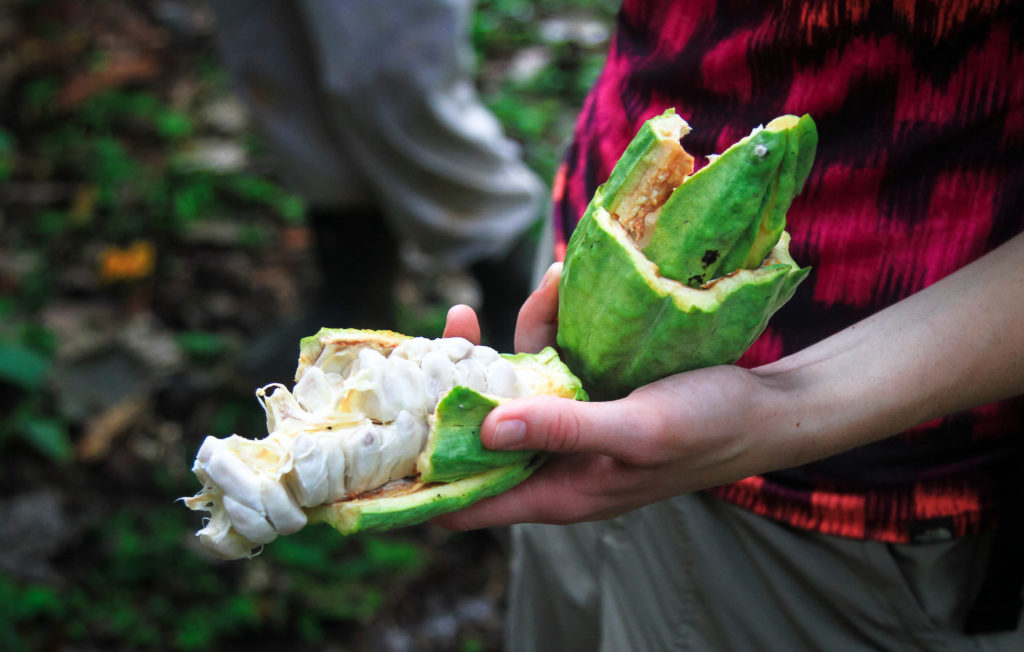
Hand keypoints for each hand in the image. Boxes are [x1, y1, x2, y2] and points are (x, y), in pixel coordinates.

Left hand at [438, 233, 1023, 529]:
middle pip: (476, 427)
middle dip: (458, 379)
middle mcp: (551, 459)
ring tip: (549, 284)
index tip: (383, 433)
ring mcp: (568, 420)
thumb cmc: (708, 429)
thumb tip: (485, 427)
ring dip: (516, 331)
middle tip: (454, 324)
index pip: (465, 498)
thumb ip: (565, 429)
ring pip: (512, 380)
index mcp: (556, 491)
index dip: (420, 475)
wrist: (767, 406)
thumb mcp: (638, 430)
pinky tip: (566, 280)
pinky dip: (553, 319)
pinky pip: (550, 353)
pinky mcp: (588, 386)